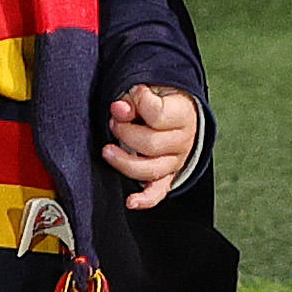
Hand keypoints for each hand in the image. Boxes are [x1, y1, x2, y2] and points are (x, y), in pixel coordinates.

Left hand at [102, 81, 200, 209]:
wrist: (179, 113)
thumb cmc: (162, 99)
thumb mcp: (153, 90)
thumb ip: (135, 98)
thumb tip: (119, 109)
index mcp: (183, 114)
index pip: (158, 114)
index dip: (138, 102)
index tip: (132, 93)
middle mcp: (183, 141)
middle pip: (151, 144)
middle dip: (125, 132)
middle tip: (114, 122)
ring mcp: (175, 161)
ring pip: (150, 169)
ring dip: (124, 161)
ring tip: (108, 150)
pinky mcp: (166, 177)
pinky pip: (157, 192)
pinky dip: (144, 199)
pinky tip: (131, 201)